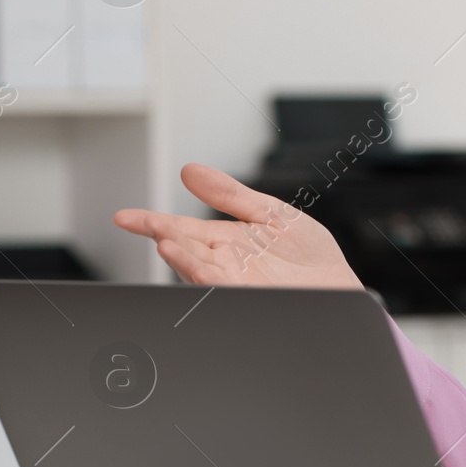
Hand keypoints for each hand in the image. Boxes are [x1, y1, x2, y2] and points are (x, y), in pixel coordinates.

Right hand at [113, 163, 364, 288]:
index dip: (152, 222)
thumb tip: (190, 170)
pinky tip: (194, 263)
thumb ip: (230, 194)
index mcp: (227, 242)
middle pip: (185, 247)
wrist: (341, 289)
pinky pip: (222, 286)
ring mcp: (237, 282)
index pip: (182, 230)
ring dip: (179, 256)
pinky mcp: (251, 296)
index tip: (124, 217)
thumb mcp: (270, 213)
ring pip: (199, 268)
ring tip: (162, 240)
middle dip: (162, 233)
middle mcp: (226, 264)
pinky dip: (205, 275)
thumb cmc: (310, 259)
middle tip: (137, 221)